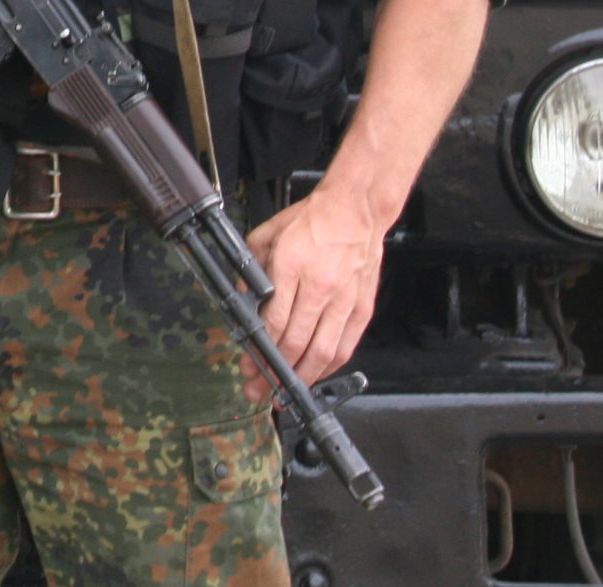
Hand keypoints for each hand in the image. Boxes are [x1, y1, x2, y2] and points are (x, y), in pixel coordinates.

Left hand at [241, 182, 386, 401]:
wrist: (354, 210)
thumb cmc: (309, 221)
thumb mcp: (265, 236)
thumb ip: (250, 271)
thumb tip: (241, 303)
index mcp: (291, 266)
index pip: (273, 321)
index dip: (259, 350)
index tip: (248, 366)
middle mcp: (319, 286)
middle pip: (295, 342)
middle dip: (274, 372)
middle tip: (259, 388)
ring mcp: (344, 300)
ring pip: (322, 351)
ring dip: (301, 377)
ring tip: (285, 393)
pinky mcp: (362, 308)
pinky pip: (345, 347)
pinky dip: (329, 368)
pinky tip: (314, 376)